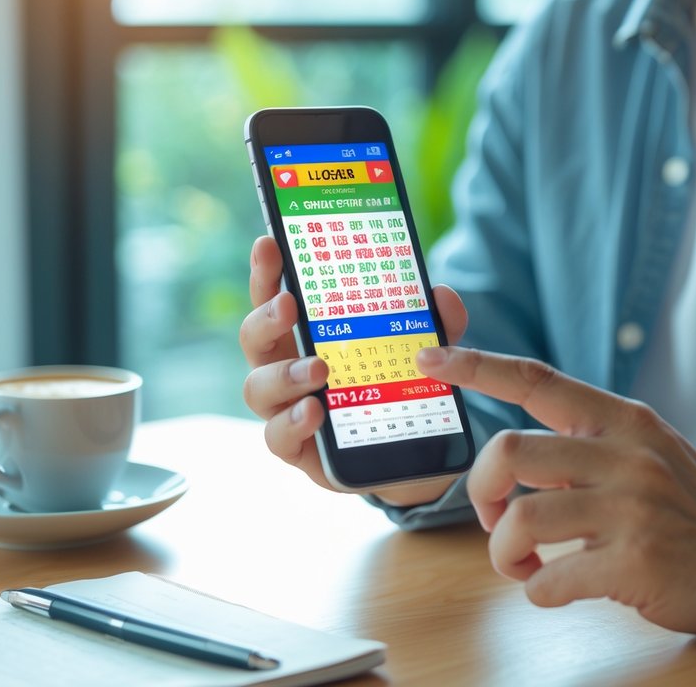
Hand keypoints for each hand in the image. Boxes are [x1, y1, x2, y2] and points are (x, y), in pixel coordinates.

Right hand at [240, 236, 467, 505]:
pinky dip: (293, 423)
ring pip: (257, 388)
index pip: (277, 295)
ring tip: (319, 370)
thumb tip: (442, 295)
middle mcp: (285, 366)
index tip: (269, 243)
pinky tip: (314, 411)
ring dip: (284, 375)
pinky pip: (277, 437)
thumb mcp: (427, 351)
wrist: (412, 453)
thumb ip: (437, 324)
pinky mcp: (297, 448)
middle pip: (253, 337)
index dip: (267, 270)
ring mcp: (286, 408)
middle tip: (289, 305)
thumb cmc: (399, 388)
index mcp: (306, 333)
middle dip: (266, 317)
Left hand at [415, 345, 695, 635]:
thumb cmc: (688, 507)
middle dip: (479, 492)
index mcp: (622, 420)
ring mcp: (631, 508)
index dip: (477, 366)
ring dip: (503, 553)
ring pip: (519, 520)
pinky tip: (555, 589)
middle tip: (492, 518)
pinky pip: (550, 579)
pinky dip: (537, 591)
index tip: (429, 358)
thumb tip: (510, 455)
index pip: (537, 379)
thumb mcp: (646, 450)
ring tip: (522, 565)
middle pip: (509, 452)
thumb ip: (587, 441)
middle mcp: (625, 455)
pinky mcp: (636, 562)